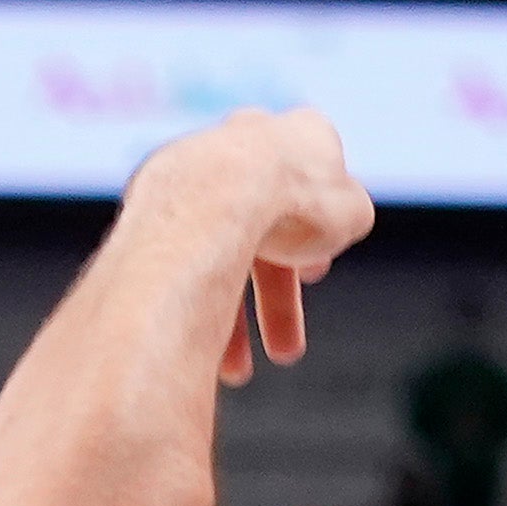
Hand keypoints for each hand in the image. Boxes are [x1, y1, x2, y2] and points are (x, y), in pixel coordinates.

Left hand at [145, 110, 372, 384]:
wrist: (218, 197)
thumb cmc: (295, 202)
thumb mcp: (352, 212)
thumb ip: (348, 215)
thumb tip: (346, 218)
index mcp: (297, 133)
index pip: (314, 190)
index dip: (318, 240)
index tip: (315, 275)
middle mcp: (240, 141)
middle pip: (263, 231)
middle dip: (275, 298)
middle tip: (284, 351)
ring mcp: (193, 168)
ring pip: (219, 254)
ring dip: (231, 319)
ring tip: (235, 372)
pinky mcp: (154, 202)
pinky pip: (183, 262)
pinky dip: (194, 302)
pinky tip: (202, 345)